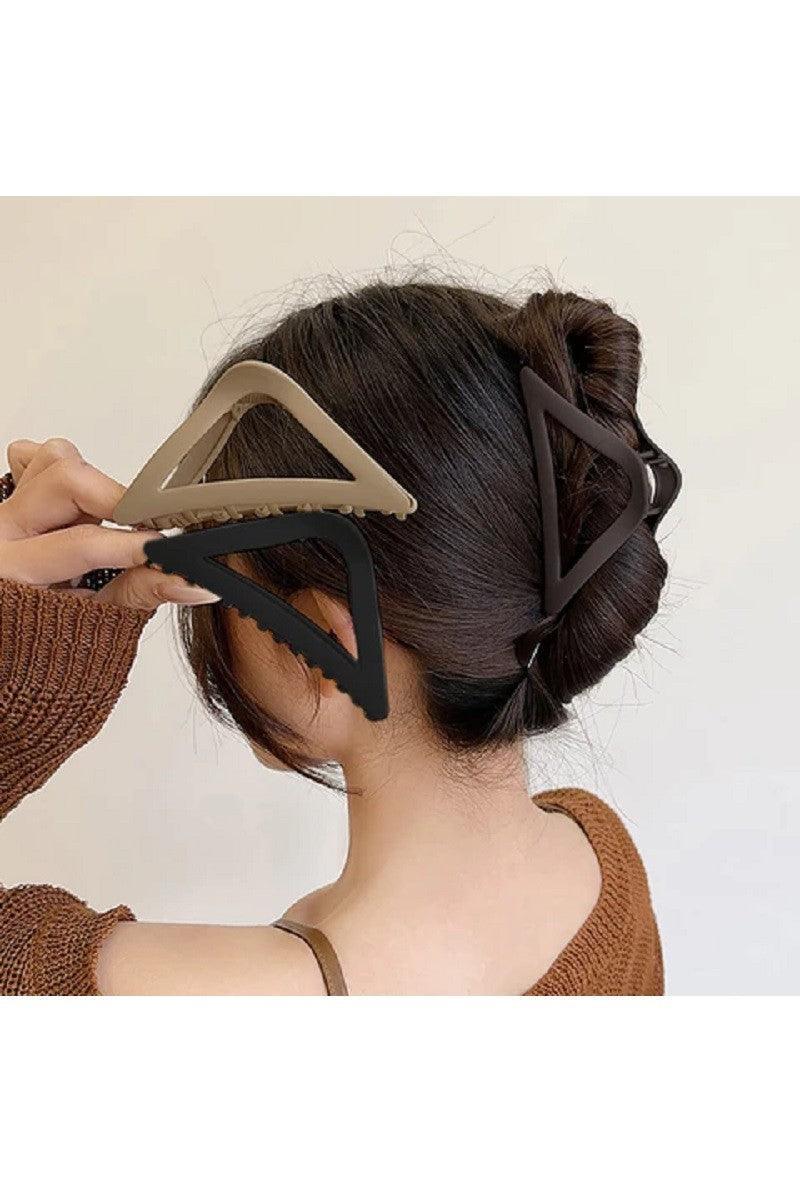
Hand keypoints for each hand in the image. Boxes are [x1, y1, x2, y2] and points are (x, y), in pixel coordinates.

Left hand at [0, 438, 217, 609]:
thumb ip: (141, 594)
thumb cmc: (44, 632)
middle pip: (67, 479)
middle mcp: (4, 529)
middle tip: (151, 523)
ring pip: (52, 458)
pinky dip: (63, 468)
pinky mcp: (16, 494)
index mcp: (15, 568)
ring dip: (93, 480)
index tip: (171, 550)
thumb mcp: (94, 620)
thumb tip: (191, 582)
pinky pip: (33, 457)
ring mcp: (7, 507)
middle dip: (119, 500)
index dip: (135, 543)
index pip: (85, 542)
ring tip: (113, 516)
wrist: (14, 629)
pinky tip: (84, 500)